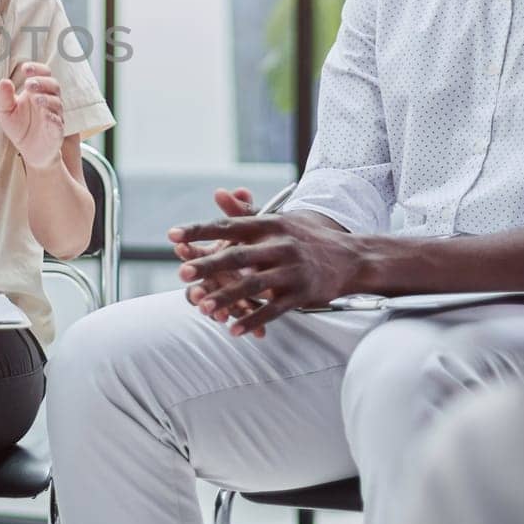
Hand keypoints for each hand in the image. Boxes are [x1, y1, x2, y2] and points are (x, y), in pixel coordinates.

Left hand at [0, 61, 63, 168]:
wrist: (32, 152)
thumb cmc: (21, 128)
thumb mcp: (6, 112)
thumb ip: (4, 97)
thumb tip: (4, 81)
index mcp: (36, 92)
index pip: (43, 74)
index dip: (37, 69)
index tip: (25, 69)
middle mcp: (48, 101)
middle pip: (53, 85)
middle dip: (42, 82)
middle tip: (29, 84)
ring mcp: (54, 115)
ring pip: (56, 102)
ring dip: (47, 99)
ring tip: (36, 99)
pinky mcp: (57, 131)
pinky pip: (58, 122)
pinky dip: (53, 118)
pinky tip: (46, 116)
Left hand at [170, 210, 359, 335]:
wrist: (351, 257)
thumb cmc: (304, 237)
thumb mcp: (278, 220)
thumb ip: (245, 212)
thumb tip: (217, 193)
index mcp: (270, 224)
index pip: (229, 225)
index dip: (199, 230)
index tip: (172, 235)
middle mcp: (280, 244)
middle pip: (238, 255)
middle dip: (208, 265)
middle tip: (181, 273)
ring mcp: (292, 270)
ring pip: (253, 285)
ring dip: (226, 297)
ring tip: (202, 307)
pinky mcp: (302, 293)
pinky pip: (274, 309)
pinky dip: (253, 320)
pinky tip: (234, 330)